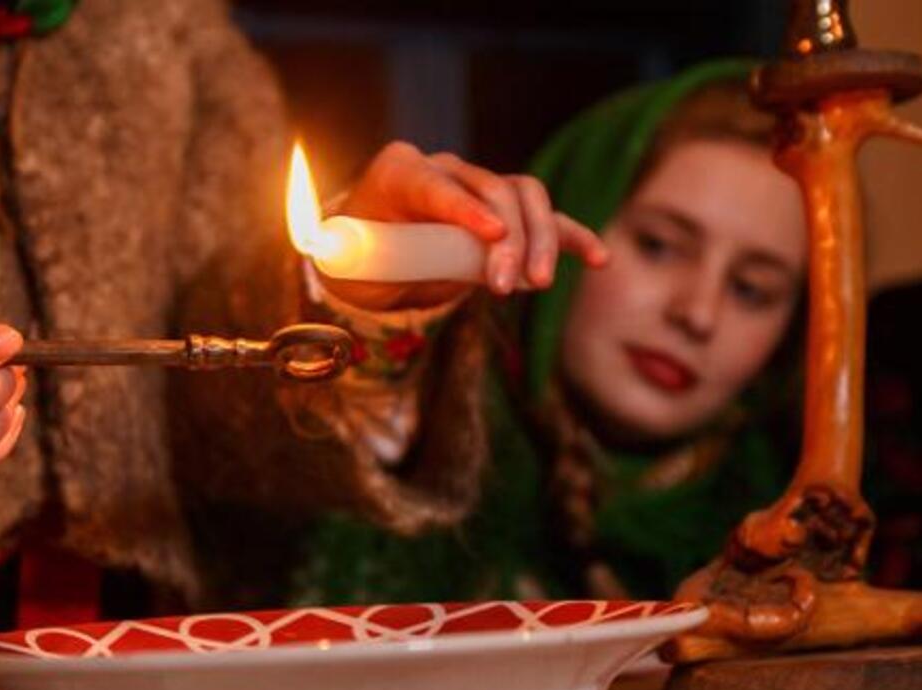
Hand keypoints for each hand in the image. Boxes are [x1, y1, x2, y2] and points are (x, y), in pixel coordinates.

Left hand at [323, 141, 609, 310]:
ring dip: (541, 238)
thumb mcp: (345, 254)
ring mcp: (480, 187)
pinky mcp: (506, 215)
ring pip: (526, 196)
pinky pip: (546, 217)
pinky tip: (595, 258)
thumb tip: (326, 248)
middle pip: (493, 189)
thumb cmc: (358, 256)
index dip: (466, 208)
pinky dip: (571, 236)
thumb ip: (346, 252)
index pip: (439, 185)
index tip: (490, 238)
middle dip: (507, 238)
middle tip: (504, 288)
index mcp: (400, 172)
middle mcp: (445, 170)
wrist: (376, 254)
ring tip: (536, 285)